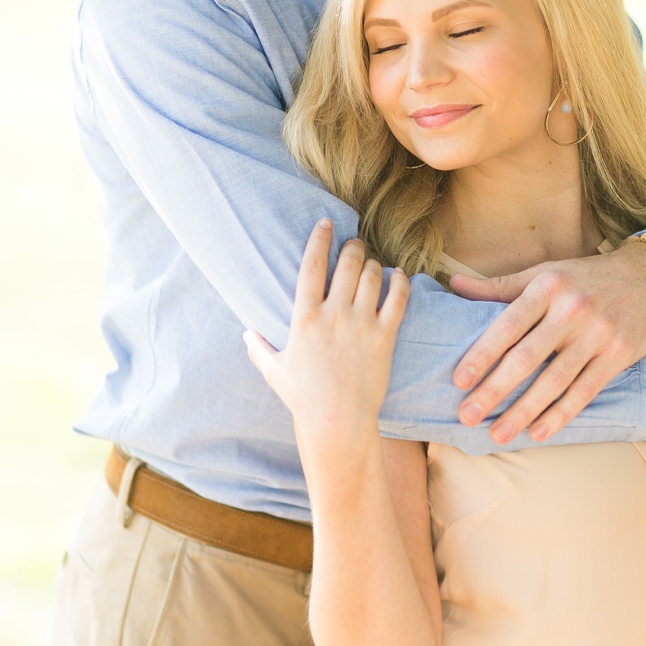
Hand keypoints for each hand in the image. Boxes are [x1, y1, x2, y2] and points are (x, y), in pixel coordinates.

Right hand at [243, 221, 409, 442]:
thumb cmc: (304, 399)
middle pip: (347, 263)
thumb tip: (245, 335)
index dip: (320, 238)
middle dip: (353, 247)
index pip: (312, 264)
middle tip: (354, 245)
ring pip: (372, 276)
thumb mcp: (275, 371)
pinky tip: (398, 276)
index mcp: (305, 318)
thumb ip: (259, 349)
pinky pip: (398, 299)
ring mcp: (361, 325)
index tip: (326, 223)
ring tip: (372, 262)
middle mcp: (334, 315)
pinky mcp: (384, 337)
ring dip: (373, 263)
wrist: (338, 422)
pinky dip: (400, 282)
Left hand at [447, 239, 645, 443]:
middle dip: (494, 390)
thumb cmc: (586, 278)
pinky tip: (538, 432)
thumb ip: (500, 286)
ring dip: (523, 411)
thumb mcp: (545, 273)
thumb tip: (453, 284)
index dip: (482, 354)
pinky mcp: (617, 355)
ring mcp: (597, 334)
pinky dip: (560, 414)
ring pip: (554, 381)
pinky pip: (584, 391)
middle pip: (527, 358)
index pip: (507, 325)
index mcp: (547, 287)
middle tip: (467, 416)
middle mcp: (571, 310)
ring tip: (497, 433)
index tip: (459, 380)